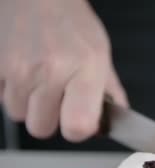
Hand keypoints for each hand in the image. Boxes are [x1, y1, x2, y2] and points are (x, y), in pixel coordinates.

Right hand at [0, 0, 126, 141]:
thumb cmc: (70, 23)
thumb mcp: (100, 54)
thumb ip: (109, 91)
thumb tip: (116, 120)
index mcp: (84, 70)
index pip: (77, 127)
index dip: (77, 131)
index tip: (78, 121)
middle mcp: (50, 71)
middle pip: (42, 129)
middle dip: (50, 118)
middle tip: (57, 96)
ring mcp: (18, 69)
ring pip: (19, 116)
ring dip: (29, 105)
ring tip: (39, 80)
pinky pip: (0, 99)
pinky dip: (10, 92)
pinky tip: (23, 73)